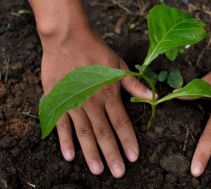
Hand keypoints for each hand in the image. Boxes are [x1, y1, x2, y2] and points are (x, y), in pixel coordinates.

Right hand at [40, 28, 152, 177]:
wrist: (67, 38)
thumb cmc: (95, 50)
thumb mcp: (118, 64)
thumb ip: (133, 84)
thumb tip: (153, 96)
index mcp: (109, 93)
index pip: (121, 122)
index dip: (128, 141)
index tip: (133, 157)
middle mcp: (92, 102)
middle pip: (104, 133)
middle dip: (112, 154)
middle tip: (117, 172)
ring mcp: (74, 103)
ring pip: (84, 133)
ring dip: (91, 153)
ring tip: (98, 170)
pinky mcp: (58, 101)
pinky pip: (61, 124)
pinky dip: (65, 140)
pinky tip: (70, 155)